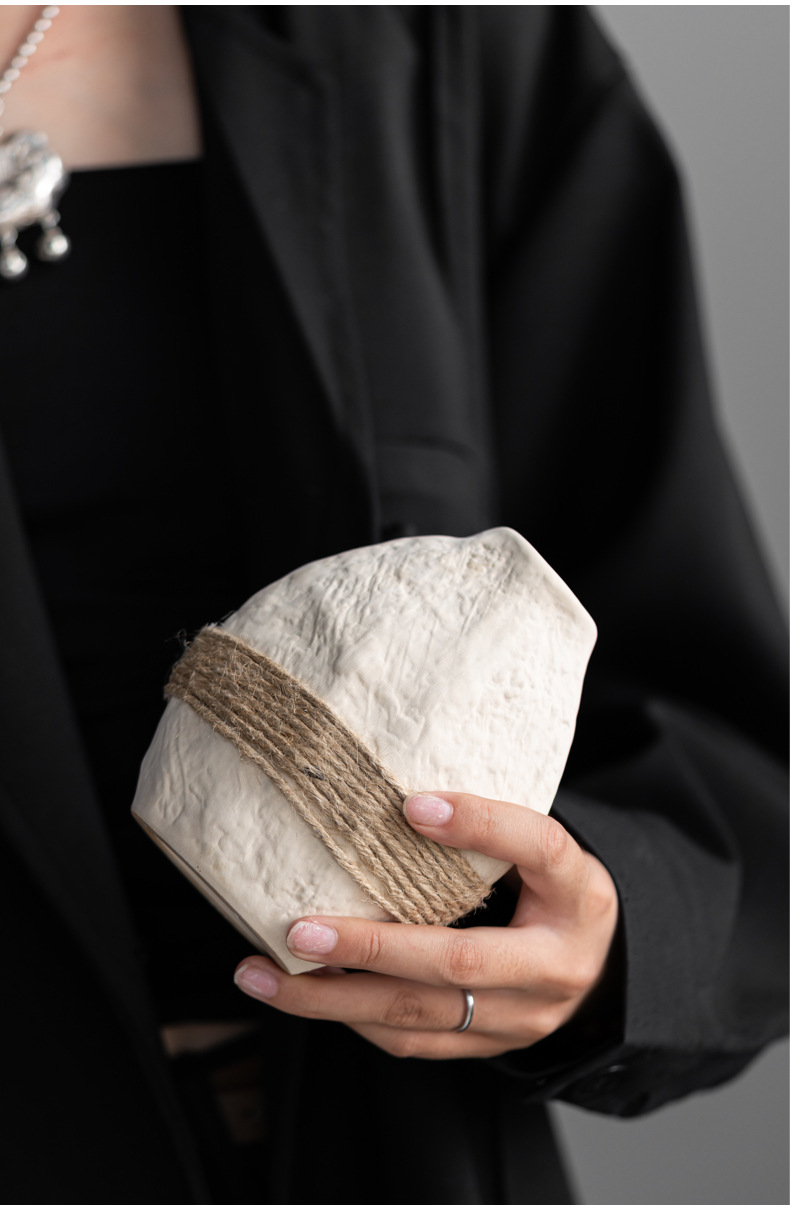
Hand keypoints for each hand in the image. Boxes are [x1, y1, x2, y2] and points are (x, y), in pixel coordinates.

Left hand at [233, 792, 618, 1058]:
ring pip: (419, 1015)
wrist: (598, 968)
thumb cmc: (553, 892)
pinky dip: (353, 1017)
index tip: (412, 804)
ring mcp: (522, 1018)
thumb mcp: (542, 851)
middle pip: (458, 960)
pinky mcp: (490, 1047)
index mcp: (578, 895)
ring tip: (264, 973)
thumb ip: (490, 829)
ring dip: (332, 999)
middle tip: (299, 929)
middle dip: (370, 947)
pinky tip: (306, 993)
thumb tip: (396, 793)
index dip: (479, 823)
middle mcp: (555, 965)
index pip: (539, 848)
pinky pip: (413, 1040)